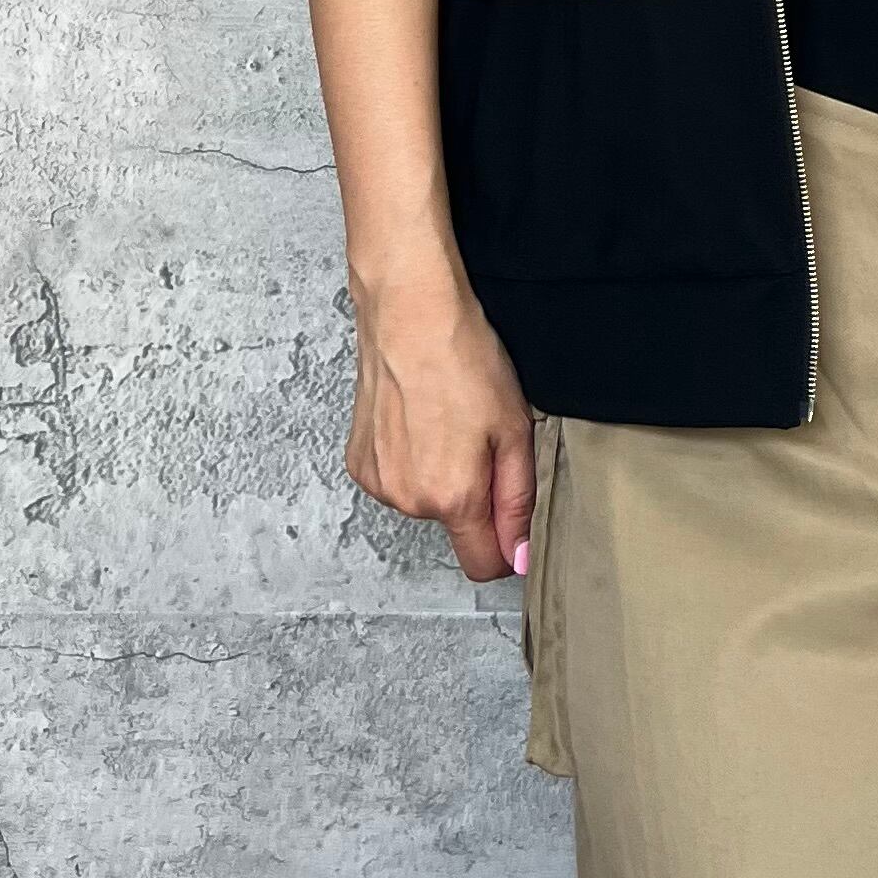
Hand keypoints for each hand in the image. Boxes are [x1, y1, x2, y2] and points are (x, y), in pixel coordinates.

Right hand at [346, 260, 537, 582]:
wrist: (410, 313)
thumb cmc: (464, 358)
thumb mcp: (515, 429)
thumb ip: (518, 502)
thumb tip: (518, 558)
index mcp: (453, 497)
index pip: (482, 564)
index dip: (506, 548)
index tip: (513, 520)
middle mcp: (408, 500)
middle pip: (455, 526)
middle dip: (474, 495)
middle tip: (481, 439)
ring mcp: (379, 482)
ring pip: (424, 501)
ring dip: (440, 476)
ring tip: (447, 421)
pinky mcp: (358, 462)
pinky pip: (397, 480)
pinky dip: (411, 460)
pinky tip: (418, 420)